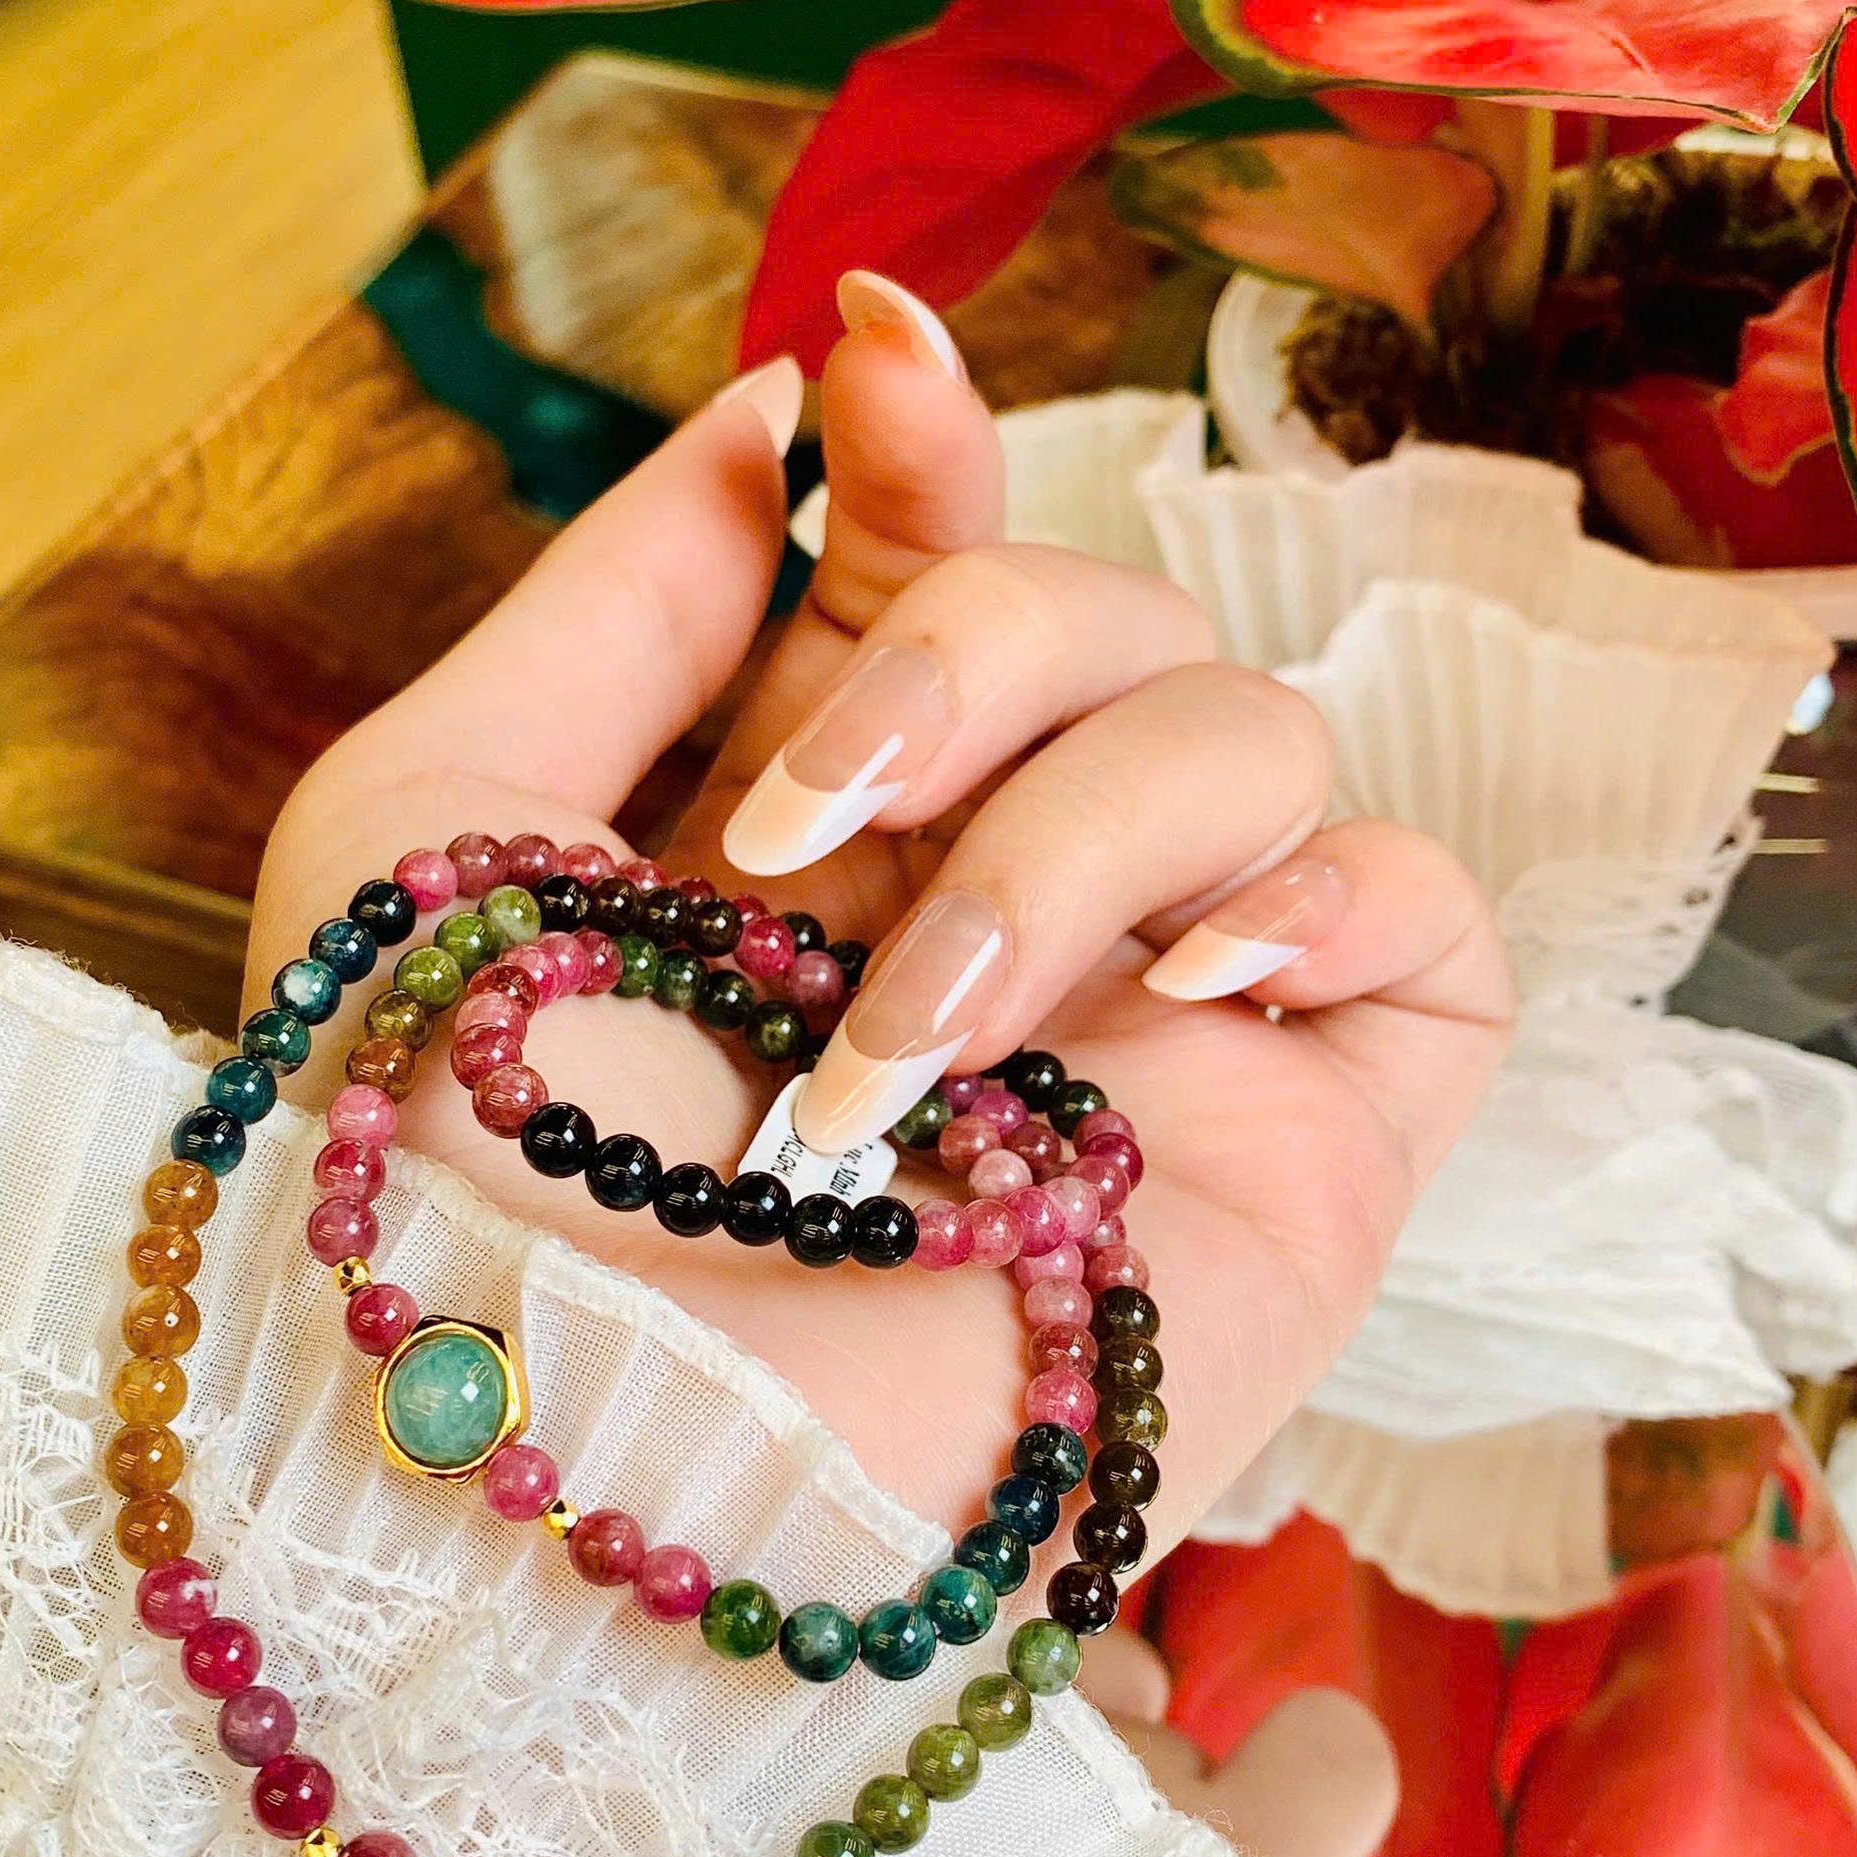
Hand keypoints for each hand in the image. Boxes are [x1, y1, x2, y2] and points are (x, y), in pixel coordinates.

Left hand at [248, 280, 1510, 1551]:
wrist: (579, 1488)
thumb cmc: (448, 1184)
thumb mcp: (433, 833)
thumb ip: (604, 605)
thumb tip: (767, 413)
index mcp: (806, 841)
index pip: (932, 576)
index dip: (929, 455)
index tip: (873, 368)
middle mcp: (986, 909)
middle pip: (1105, 614)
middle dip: (959, 649)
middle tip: (801, 828)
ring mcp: (1153, 1026)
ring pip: (1248, 738)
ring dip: (1068, 838)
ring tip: (912, 1044)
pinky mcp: (1304, 1148)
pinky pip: (1423, 915)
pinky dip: (1329, 890)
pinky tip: (1190, 980)